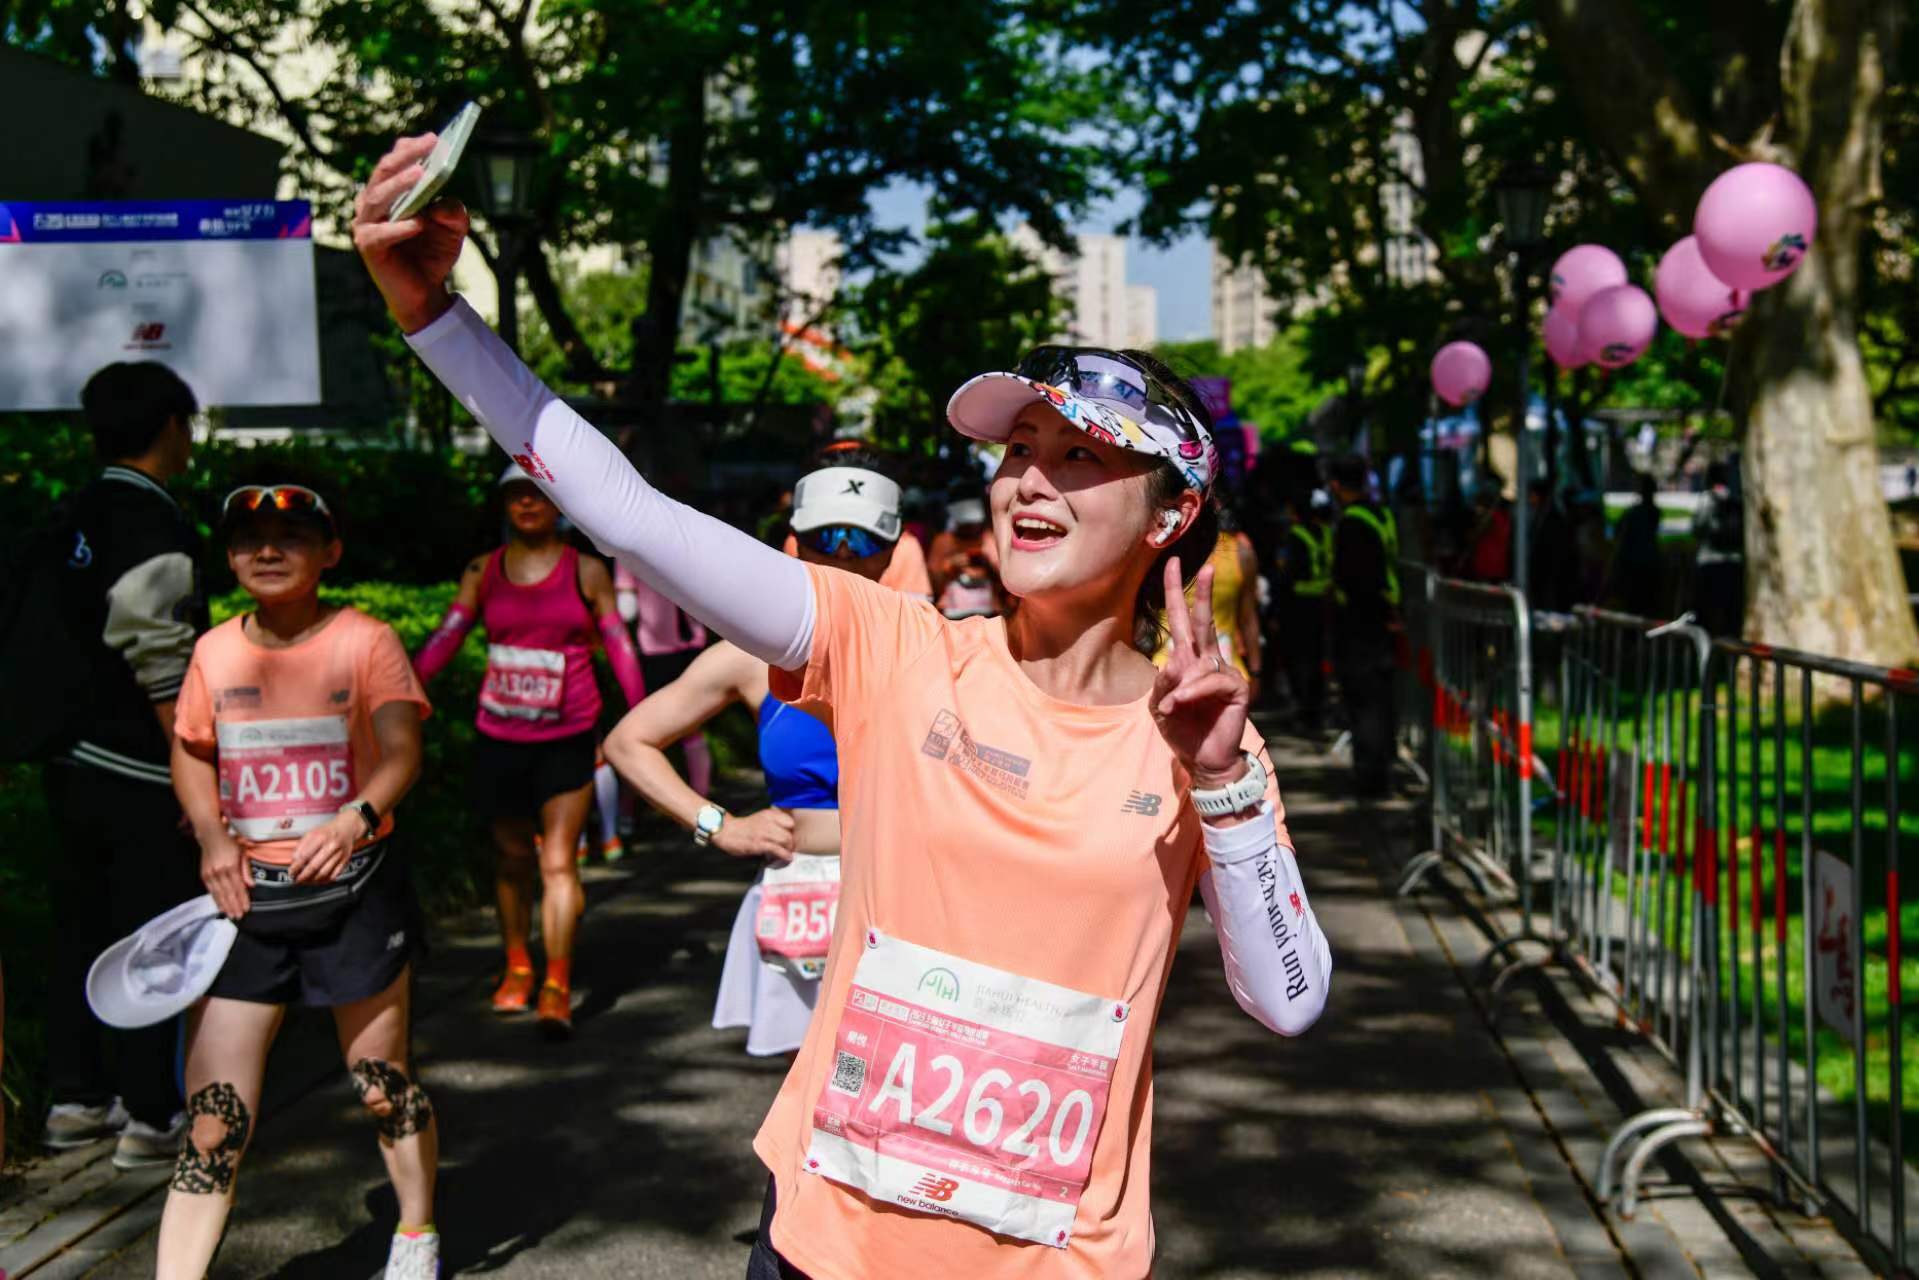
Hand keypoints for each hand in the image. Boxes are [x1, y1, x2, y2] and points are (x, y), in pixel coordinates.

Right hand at [200, 830, 250, 918]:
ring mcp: (210, 874)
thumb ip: (246, 870)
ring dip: (225, 906)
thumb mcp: (242, 853)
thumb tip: (251, 885)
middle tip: (239, 916)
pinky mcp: (204, 875)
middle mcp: (219, 872)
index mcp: (231, 866)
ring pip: (219, 894)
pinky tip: (220, 907)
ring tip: (231, 915)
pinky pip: (211, 891)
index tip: (246, 908)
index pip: (239, 887)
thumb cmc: (229, 843)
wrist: (210, 836)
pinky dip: (216, 900)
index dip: (242, 899)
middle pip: (228, 893)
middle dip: (234, 906)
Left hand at [289, 813, 360, 884]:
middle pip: (314, 866)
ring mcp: (339, 854)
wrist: (346, 829)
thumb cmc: (326, 832)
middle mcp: (331, 846)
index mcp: (321, 837)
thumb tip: (294, 862)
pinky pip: (333, 875)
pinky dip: (323, 880)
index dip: (296, 867)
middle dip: (303, 876)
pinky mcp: (345, 861)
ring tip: (305, 881)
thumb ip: (301, 847)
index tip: (291, 872)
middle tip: (297, 879)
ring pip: (323, 873)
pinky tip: (317, 880)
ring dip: (312, 880)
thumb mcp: (311, 833)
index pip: (304, 856)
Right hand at [351, 135, 469, 333]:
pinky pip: (380, 234)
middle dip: (407, 157)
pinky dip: (399, 228)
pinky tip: (418, 223)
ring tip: (420, 175)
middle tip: (429, 144)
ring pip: (378, 198)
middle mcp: (372, 203)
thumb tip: (442, 204)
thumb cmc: (434, 252)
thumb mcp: (453, 228)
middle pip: (384, 173)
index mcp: (388, 192)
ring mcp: (366, 224)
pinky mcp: (369, 248)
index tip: (435, 138)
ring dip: (399, 185)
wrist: (425, 292)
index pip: (393, 162)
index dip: (411, 148)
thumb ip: (453, 212)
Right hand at [712, 807, 796, 863]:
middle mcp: (768, 822)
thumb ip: (773, 822)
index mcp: (769, 814)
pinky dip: (784, 855)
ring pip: (785, 840)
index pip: (790, 821)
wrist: (727, 831)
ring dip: (789, 848)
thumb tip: (786, 832)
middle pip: (789, 832)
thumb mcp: (760, 818)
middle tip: (790, 847)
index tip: (791, 836)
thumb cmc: (744, 827)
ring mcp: (764, 833)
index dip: (792, 830)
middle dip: (791, 841)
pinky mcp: (759, 844)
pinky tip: (787, 858)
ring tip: (788, 852)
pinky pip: (777, 849)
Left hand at [1151, 559, 1251, 779]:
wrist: (1202, 758)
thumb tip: (1174, 662)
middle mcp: (1208, 659)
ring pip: (1199, 662)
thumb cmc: (1182, 728)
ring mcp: (1224, 672)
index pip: (1182, 620)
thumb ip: (1162, 682)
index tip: (1172, 562)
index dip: (1177, 592)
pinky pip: (1210, 680)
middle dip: (1202, 593)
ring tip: (1171, 706)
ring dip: (1180, 685)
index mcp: (1188, 659)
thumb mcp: (1159, 704)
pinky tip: (1180, 705)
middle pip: (1203, 620)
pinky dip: (1192, 692)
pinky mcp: (1237, 688)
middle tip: (1204, 566)